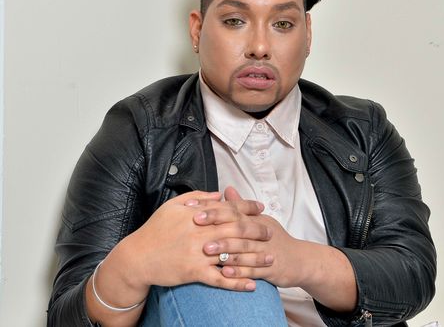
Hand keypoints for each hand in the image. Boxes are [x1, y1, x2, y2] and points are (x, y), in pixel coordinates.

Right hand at [105, 190, 270, 297]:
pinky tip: (252, 285)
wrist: (137, 257)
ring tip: (270, 259)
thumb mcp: (173, 206)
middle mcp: (201, 233)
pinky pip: (220, 279)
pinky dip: (237, 283)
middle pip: (236, 230)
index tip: (261, 208)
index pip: (229, 208)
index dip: (247, 207)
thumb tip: (219, 194)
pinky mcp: (194, 272)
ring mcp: (199, 253)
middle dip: (257, 231)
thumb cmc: (155, 230)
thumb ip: (198, 198)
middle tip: (270, 232)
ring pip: (232, 255)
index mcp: (198, 215)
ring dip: (254, 258)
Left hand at [205, 188, 357, 311]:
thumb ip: (241, 207)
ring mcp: (266, 252)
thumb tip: (227, 190)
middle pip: (238, 226)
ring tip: (206, 249)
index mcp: (257, 220)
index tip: (194, 208)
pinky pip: (253, 270)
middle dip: (217, 224)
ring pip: (244, 248)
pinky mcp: (270, 270)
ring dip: (225, 249)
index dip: (215, 208)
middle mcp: (261, 234)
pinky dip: (238, 271)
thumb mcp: (261, 220)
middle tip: (196, 222)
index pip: (235, 210)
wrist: (299, 261)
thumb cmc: (275, 240)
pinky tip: (224, 272)